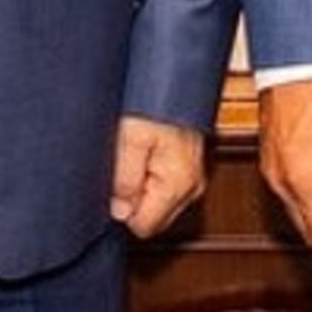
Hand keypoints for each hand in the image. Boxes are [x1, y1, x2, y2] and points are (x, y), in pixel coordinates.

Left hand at [112, 114, 207, 236]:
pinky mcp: (189, 172)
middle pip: (152, 219)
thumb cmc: (152, 104)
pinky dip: (150, 179)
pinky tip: (144, 155)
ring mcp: (193, 181)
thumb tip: (119, 212)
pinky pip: (163, 190)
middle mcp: (191, 187)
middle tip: (127, 165)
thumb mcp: (128, 138)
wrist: (174, 84)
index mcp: (177, 184)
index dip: (123, 209)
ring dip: (141, 187)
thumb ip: (124, 179)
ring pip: (157, 206)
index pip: (144, 226)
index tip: (118, 182)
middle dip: (133, 200)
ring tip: (136, 155)